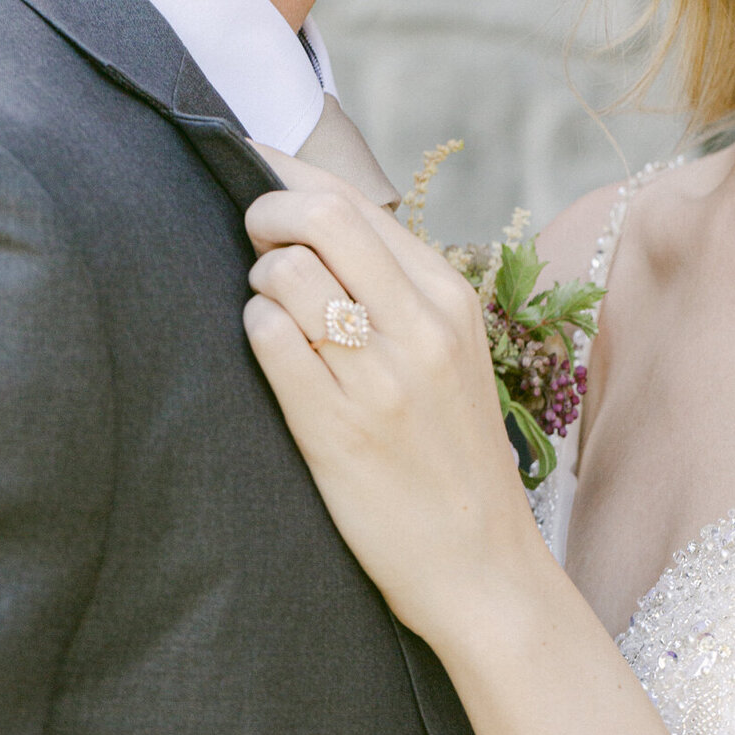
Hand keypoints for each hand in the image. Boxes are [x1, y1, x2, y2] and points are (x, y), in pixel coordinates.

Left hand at [243, 153, 541, 640]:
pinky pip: (268, 338)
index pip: (356, 202)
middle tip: (252, 233)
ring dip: (260, 279)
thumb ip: (401, 291)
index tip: (256, 169)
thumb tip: (322, 222)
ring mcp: (380, 375)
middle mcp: (421, 325)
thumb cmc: (452, 457)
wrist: (482, 565)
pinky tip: (271, 349)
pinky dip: (255, 329)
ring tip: (271, 307)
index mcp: (450, 299)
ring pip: (286, 272)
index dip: (291, 176)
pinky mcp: (337, 426)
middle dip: (265, 209)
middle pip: (321, 215)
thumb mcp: (452, 355)